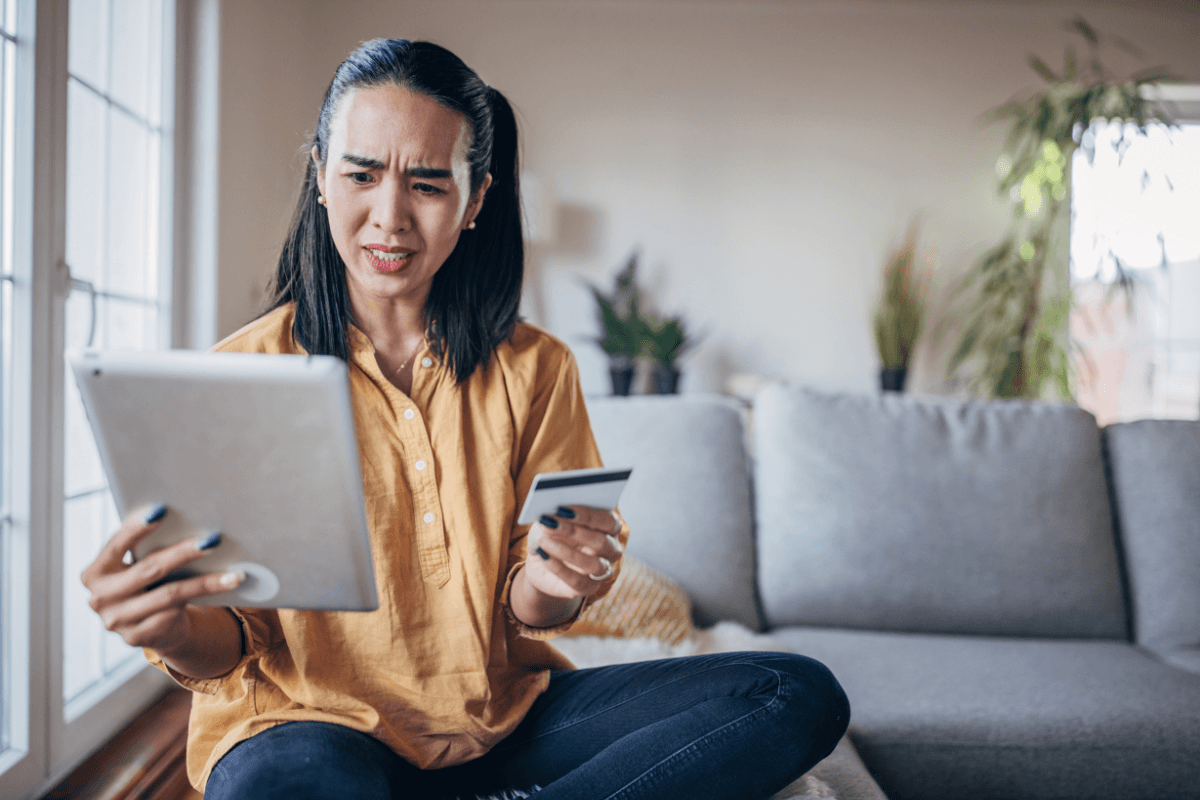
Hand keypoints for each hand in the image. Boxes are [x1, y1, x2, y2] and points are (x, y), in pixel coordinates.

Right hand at [80, 504, 242, 656]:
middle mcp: (100, 598)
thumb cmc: (148, 585)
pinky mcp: (137, 638)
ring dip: (206, 582)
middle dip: (183, 552)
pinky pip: (175, 614)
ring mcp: (117, 621)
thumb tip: (186, 522)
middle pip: (149, 569)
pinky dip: (202, 600)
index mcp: (94, 573)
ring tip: (234, 573)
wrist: (154, 629)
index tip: (161, 510)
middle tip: (212, 540)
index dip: (137, 528)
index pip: (115, 545)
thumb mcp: (139, 567)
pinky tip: (224, 589)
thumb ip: (147, 550)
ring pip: (170, 594)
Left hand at [522, 505, 623, 600]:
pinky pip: (577, 581)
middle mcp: (610, 550)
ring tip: (544, 541)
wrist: (540, 560)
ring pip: (593, 564)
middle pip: (602, 542)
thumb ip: (553, 515)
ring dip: (567, 552)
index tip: (564, 509)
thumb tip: (549, 514)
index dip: (589, 515)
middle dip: (575, 531)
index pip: (609, 521)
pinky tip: (543, 556)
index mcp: (609, 528)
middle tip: (551, 523)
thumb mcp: (549, 520)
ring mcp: (601, 571)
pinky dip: (558, 568)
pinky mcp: (587, 588)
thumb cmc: (551, 533)